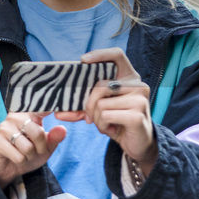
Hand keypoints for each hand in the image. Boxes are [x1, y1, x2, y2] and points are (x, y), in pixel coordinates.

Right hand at [0, 112, 66, 186]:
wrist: (9, 166)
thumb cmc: (29, 152)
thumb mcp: (46, 146)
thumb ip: (55, 138)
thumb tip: (62, 129)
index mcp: (28, 113)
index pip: (42, 108)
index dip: (53, 108)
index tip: (63, 103)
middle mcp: (15, 116)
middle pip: (38, 133)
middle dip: (40, 148)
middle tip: (35, 149)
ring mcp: (4, 127)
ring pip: (28, 147)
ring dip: (29, 156)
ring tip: (23, 153)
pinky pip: (18, 157)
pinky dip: (21, 161)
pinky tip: (14, 157)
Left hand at [55, 47, 156, 175]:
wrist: (138, 144)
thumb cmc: (117, 122)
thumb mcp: (98, 111)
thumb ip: (80, 108)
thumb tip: (58, 113)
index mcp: (129, 78)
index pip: (117, 55)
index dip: (100, 54)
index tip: (83, 60)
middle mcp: (138, 85)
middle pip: (100, 86)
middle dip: (89, 105)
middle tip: (90, 118)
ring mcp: (140, 100)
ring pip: (101, 103)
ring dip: (97, 119)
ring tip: (107, 124)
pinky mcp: (137, 115)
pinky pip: (106, 116)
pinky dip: (103, 126)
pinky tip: (113, 130)